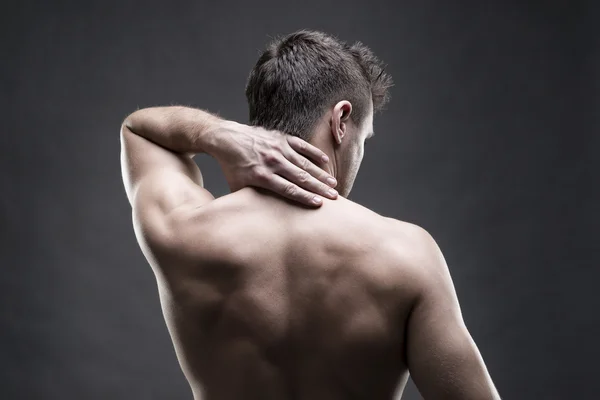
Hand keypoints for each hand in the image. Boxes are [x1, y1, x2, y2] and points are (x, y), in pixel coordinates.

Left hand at [213, 122, 337, 206]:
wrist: (226, 139)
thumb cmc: (233, 167)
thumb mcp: (238, 186)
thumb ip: (252, 199)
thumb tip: (259, 216)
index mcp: (262, 176)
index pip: (288, 189)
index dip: (305, 197)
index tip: (320, 204)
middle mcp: (272, 162)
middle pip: (300, 177)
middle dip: (319, 188)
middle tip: (334, 197)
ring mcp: (278, 148)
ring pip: (304, 163)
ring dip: (320, 174)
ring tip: (333, 183)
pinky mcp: (281, 138)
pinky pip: (301, 146)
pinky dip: (313, 153)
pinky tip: (325, 162)